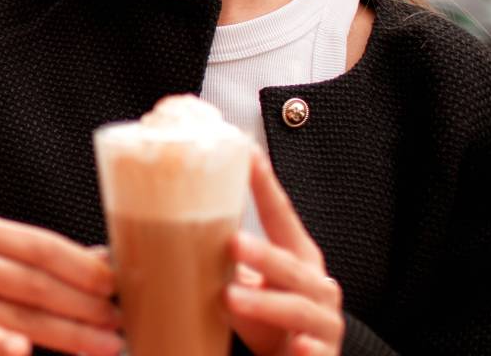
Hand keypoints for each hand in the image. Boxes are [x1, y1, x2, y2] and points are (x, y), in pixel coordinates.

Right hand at [0, 213, 121, 355]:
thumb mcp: (6, 265)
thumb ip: (49, 261)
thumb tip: (107, 259)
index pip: (40, 246)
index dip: (82, 266)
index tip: (114, 285)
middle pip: (35, 282)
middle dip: (83, 304)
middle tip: (117, 319)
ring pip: (23, 316)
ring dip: (72, 333)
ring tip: (106, 344)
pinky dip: (6, 344)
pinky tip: (24, 351)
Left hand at [226, 149, 343, 355]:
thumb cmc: (270, 323)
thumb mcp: (249, 288)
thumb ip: (226, 265)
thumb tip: (167, 236)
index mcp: (299, 260)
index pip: (282, 218)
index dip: (266, 187)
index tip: (248, 153)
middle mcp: (317, 286)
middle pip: (290, 265)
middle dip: (262, 254)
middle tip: (231, 242)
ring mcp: (323, 322)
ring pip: (297, 308)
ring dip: (264, 303)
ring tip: (229, 297)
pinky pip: (314, 352)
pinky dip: (305, 350)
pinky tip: (294, 347)